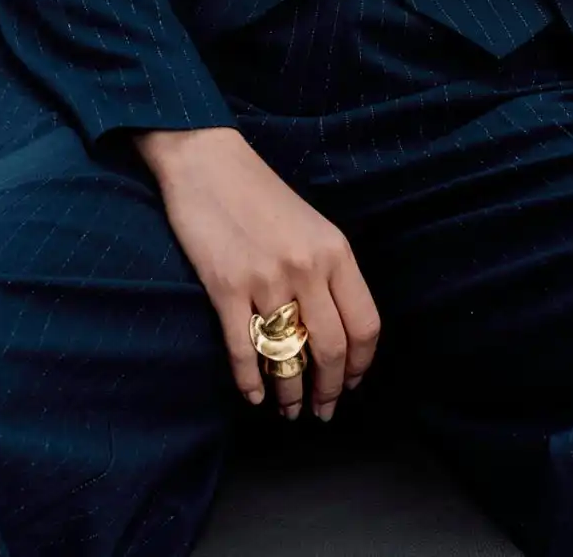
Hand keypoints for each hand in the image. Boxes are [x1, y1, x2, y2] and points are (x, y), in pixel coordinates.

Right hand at [131, 125, 380, 421]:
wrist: (206, 161)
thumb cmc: (260, 194)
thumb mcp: (311, 226)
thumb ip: (329, 272)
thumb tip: (336, 331)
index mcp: (335, 251)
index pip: (366, 325)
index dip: (360, 365)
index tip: (350, 384)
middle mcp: (307, 267)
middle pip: (332, 349)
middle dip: (329, 390)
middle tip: (322, 411)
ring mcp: (265, 278)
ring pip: (288, 356)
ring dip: (291, 394)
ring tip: (289, 410)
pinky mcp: (225, 286)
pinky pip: (243, 350)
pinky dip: (251, 382)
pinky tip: (254, 396)